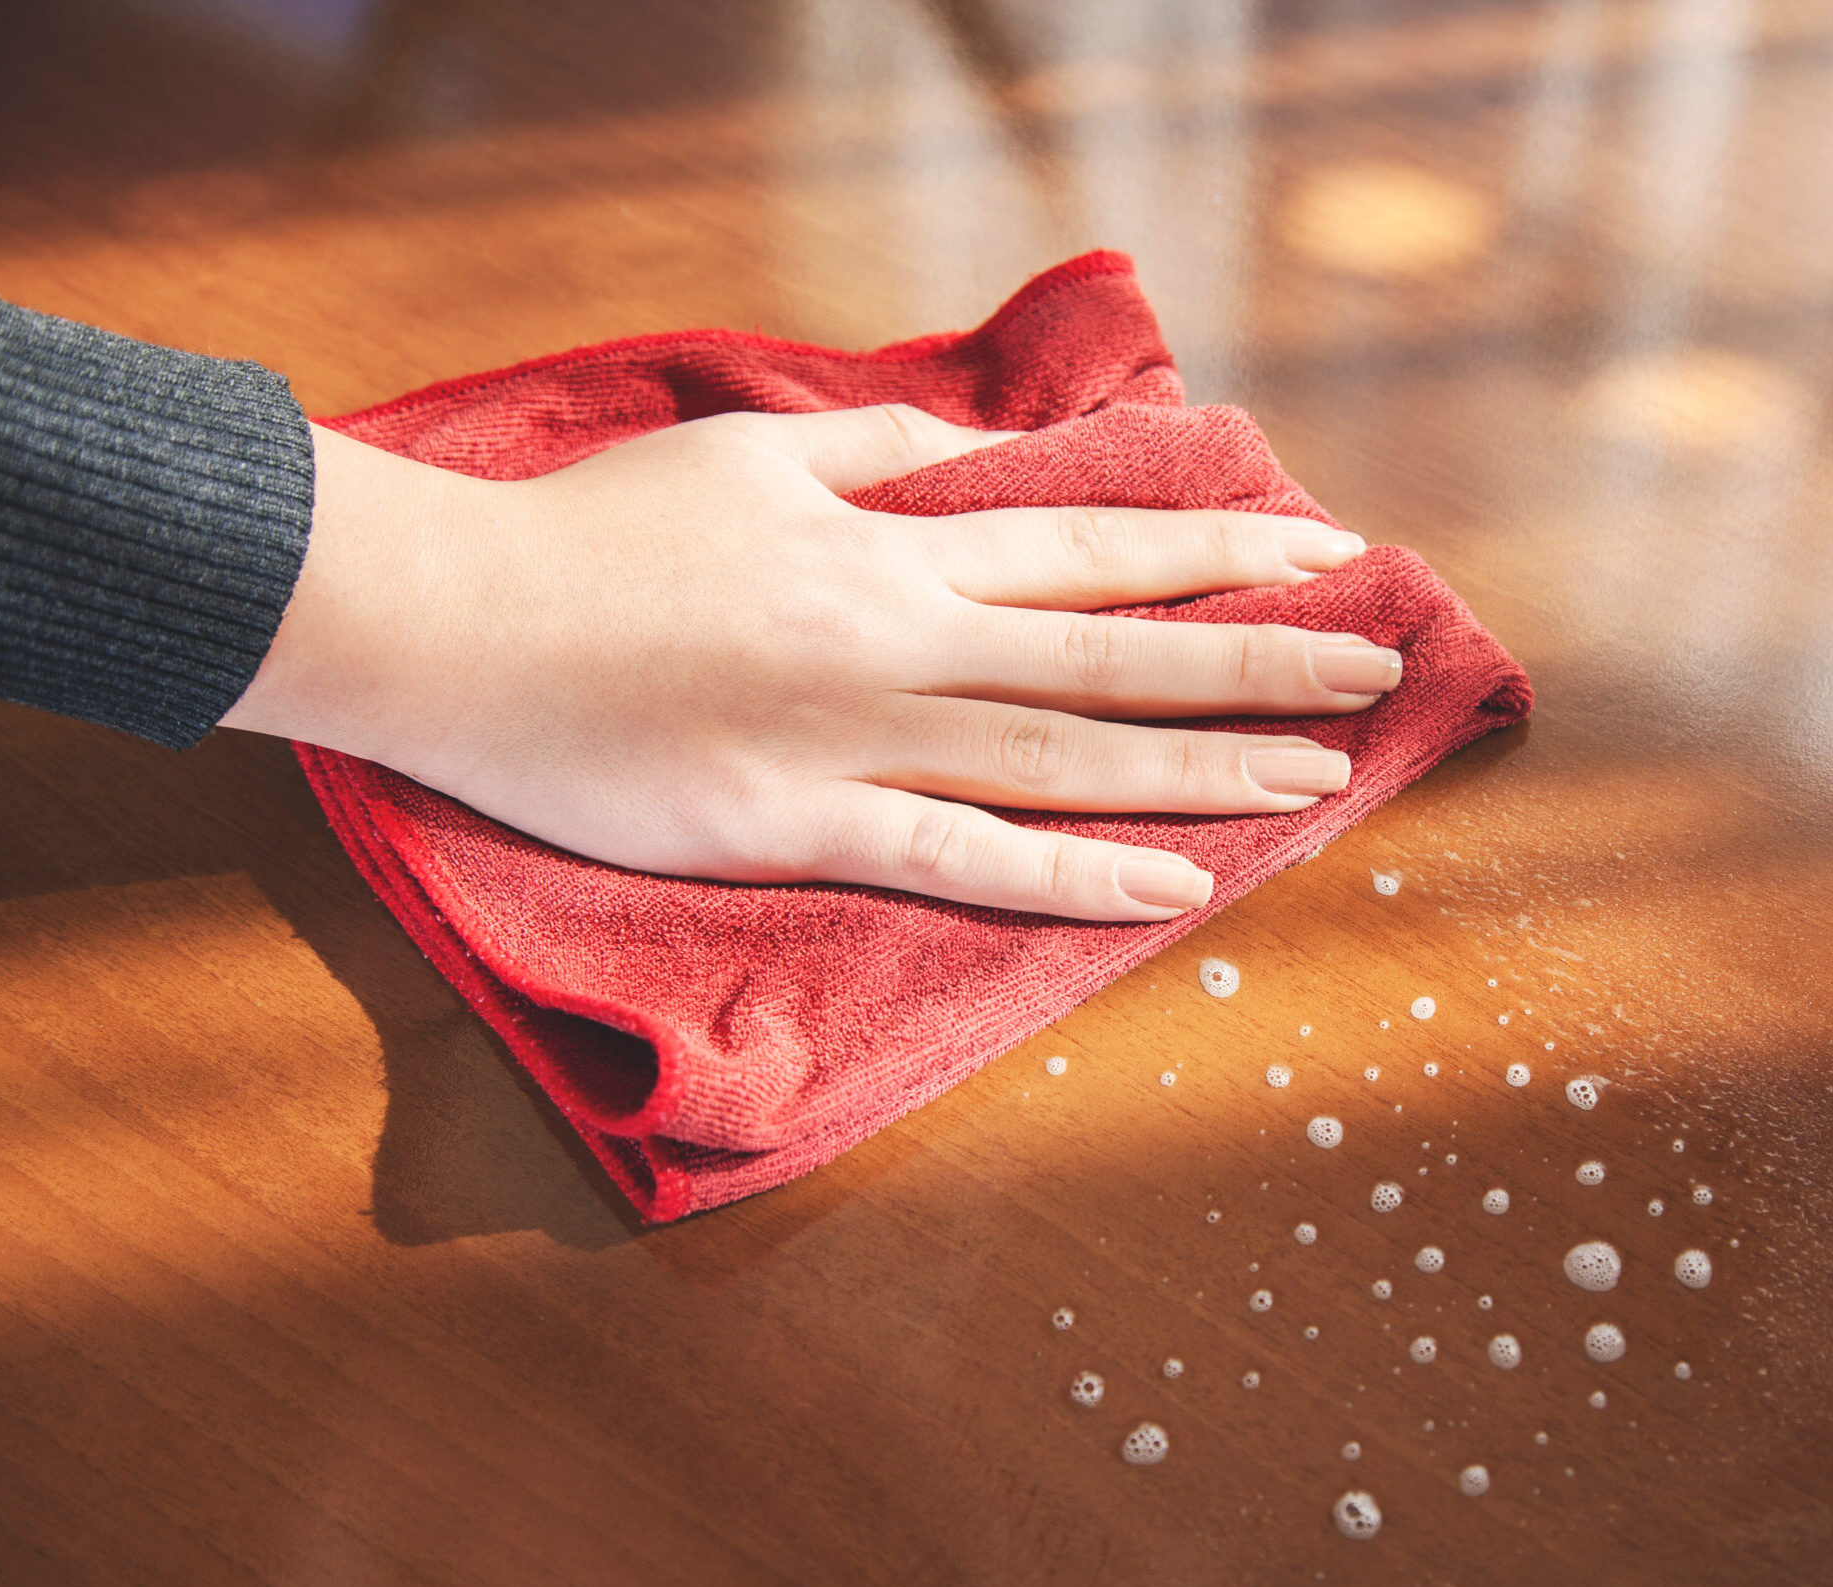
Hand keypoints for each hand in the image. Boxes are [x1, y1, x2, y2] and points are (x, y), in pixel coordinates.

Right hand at [223, 404, 1394, 920]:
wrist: (455, 624)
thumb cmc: (598, 535)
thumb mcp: (749, 451)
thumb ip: (879, 456)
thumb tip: (985, 458)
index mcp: (895, 548)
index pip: (1098, 548)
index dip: (1221, 553)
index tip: (1328, 553)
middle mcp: (906, 642)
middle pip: (1115, 655)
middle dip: (1256, 662)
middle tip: (1377, 669)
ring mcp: (861, 743)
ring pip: (1068, 759)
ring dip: (1202, 769)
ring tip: (1319, 780)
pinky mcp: (801, 831)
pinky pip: (962, 861)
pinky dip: (1073, 879)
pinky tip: (1172, 889)